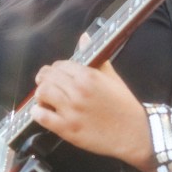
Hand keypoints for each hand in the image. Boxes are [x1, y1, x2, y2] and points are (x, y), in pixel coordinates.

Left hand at [31, 51, 156, 171]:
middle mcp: (78, 91)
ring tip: (46, 100)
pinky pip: (41, 116)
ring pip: (41, 93)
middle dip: (45, 80)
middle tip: (49, 87)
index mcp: (88, 76)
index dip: (56, 70)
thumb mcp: (112, 78)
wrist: (134, 133)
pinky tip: (43, 112)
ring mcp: (71, 111)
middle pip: (47, 77)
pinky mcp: (67, 129)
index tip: (58, 76)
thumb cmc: (124, 105)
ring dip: (40, 95)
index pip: (59, 65)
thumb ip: (96, 58)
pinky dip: (37, 112)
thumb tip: (85, 37)